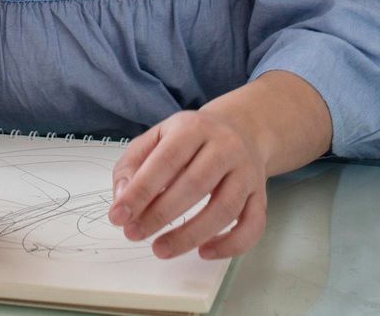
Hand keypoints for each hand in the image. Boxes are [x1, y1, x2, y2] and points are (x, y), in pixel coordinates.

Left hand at [109, 110, 268, 260]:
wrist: (243, 128)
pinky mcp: (261, 195)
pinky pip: (253, 225)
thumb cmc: (191, 138)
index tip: (118, 216)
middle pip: (195, 184)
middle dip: (160, 214)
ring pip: (225, 208)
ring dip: (190, 235)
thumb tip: (122, 199)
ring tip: (160, 249)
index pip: (166, 160)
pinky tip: (204, 252)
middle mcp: (225, 147)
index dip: (140, 190)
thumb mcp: (157, 137)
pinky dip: (230, 245)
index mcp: (193, 127)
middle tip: (134, 234)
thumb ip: (132, 164)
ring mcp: (247, 172)